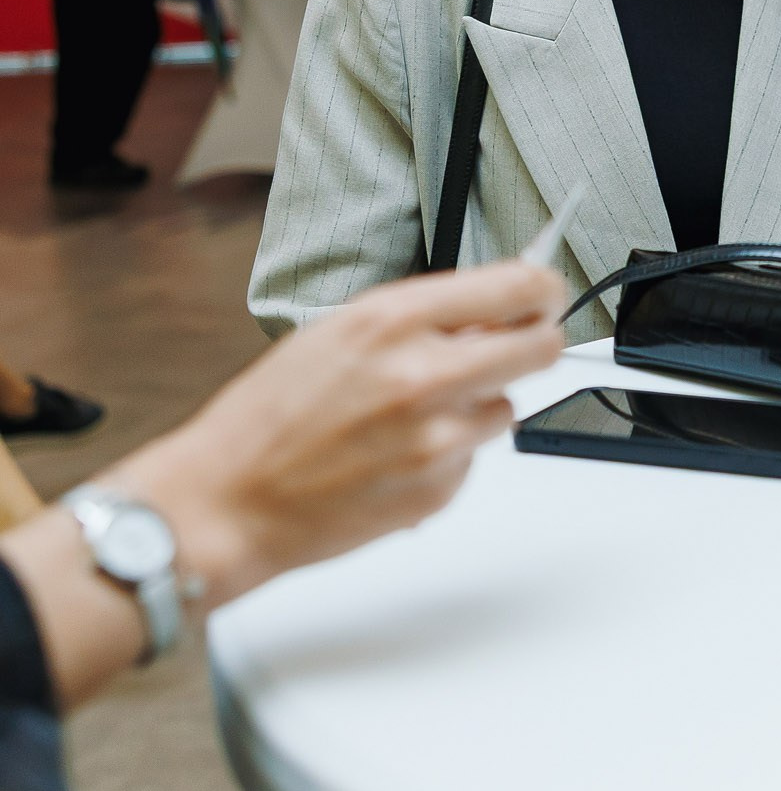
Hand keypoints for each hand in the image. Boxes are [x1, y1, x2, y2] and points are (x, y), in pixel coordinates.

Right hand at [106, 262, 565, 609]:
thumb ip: (421, 317)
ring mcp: (436, 437)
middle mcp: (424, 374)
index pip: (519, 286)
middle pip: (542, 346)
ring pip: (508, 405)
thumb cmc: (270, 416)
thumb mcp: (338, 332)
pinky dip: (449, 453)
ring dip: (478, 405)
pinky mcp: (439, 488)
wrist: (225, 503)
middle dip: (534, 343)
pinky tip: (395, 456)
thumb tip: (494, 305)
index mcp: (394, 320)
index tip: (544, 293)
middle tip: (513, 347)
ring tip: (412, 416)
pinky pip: (475, 456)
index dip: (543, 289)